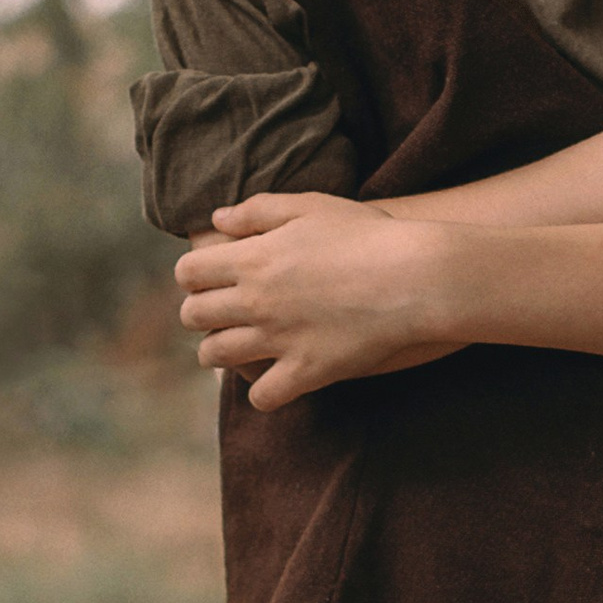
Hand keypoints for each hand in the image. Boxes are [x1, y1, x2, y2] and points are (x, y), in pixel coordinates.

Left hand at [176, 195, 462, 409]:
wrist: (414, 275)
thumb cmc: (366, 234)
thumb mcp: (310, 206)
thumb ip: (259, 210)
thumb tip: (217, 219)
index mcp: (253, 258)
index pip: (188, 273)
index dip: (194, 275)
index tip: (211, 278)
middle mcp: (255, 300)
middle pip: (193, 316)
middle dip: (201, 314)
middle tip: (219, 314)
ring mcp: (277, 339)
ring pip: (216, 356)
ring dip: (219, 352)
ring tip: (237, 347)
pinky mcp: (306, 371)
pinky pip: (263, 396)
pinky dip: (264, 392)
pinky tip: (277, 380)